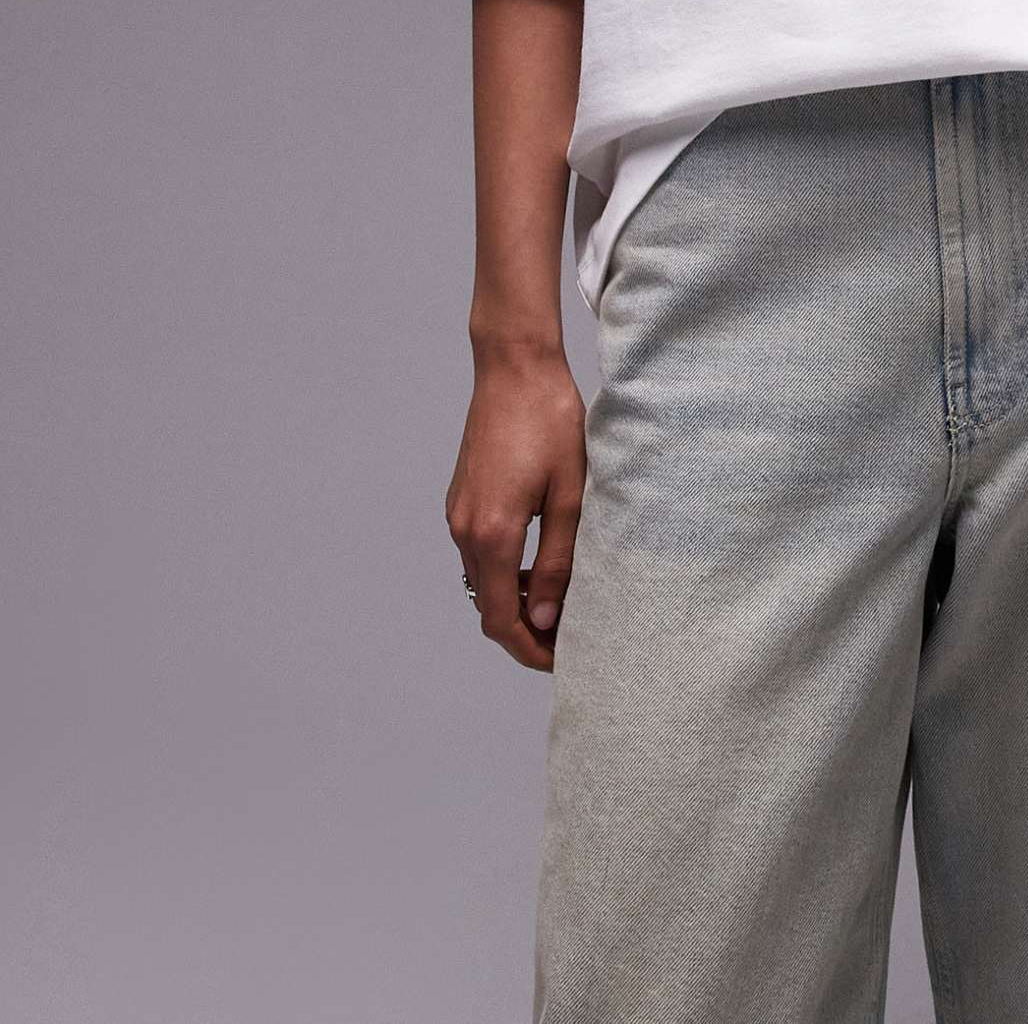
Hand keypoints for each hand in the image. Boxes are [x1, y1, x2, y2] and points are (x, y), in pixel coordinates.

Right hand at [447, 348, 587, 671]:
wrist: (514, 368)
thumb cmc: (551, 422)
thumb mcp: (570, 495)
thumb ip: (559, 562)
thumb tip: (545, 620)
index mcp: (494, 534)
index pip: (503, 619)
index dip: (530, 650)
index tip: (563, 660)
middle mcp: (465, 530)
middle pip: (488, 608)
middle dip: (525, 633)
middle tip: (568, 639)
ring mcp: (458, 514)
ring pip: (482, 583)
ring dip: (515, 603)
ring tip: (560, 605)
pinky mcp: (460, 500)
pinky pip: (478, 555)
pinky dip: (504, 574)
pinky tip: (539, 565)